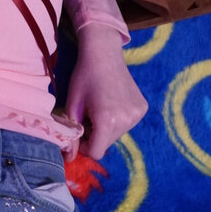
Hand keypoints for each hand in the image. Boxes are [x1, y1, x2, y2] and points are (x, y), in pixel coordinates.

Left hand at [62, 24, 146, 161]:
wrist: (104, 53)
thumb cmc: (84, 77)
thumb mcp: (73, 105)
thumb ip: (71, 133)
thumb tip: (68, 158)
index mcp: (107, 120)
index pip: (96, 152)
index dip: (84, 145)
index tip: (79, 130)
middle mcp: (126, 120)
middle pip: (106, 144)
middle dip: (95, 135)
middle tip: (88, 115)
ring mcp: (137, 114)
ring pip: (117, 135)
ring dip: (106, 128)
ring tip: (99, 107)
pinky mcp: (142, 108)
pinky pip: (127, 124)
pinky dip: (117, 119)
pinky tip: (111, 101)